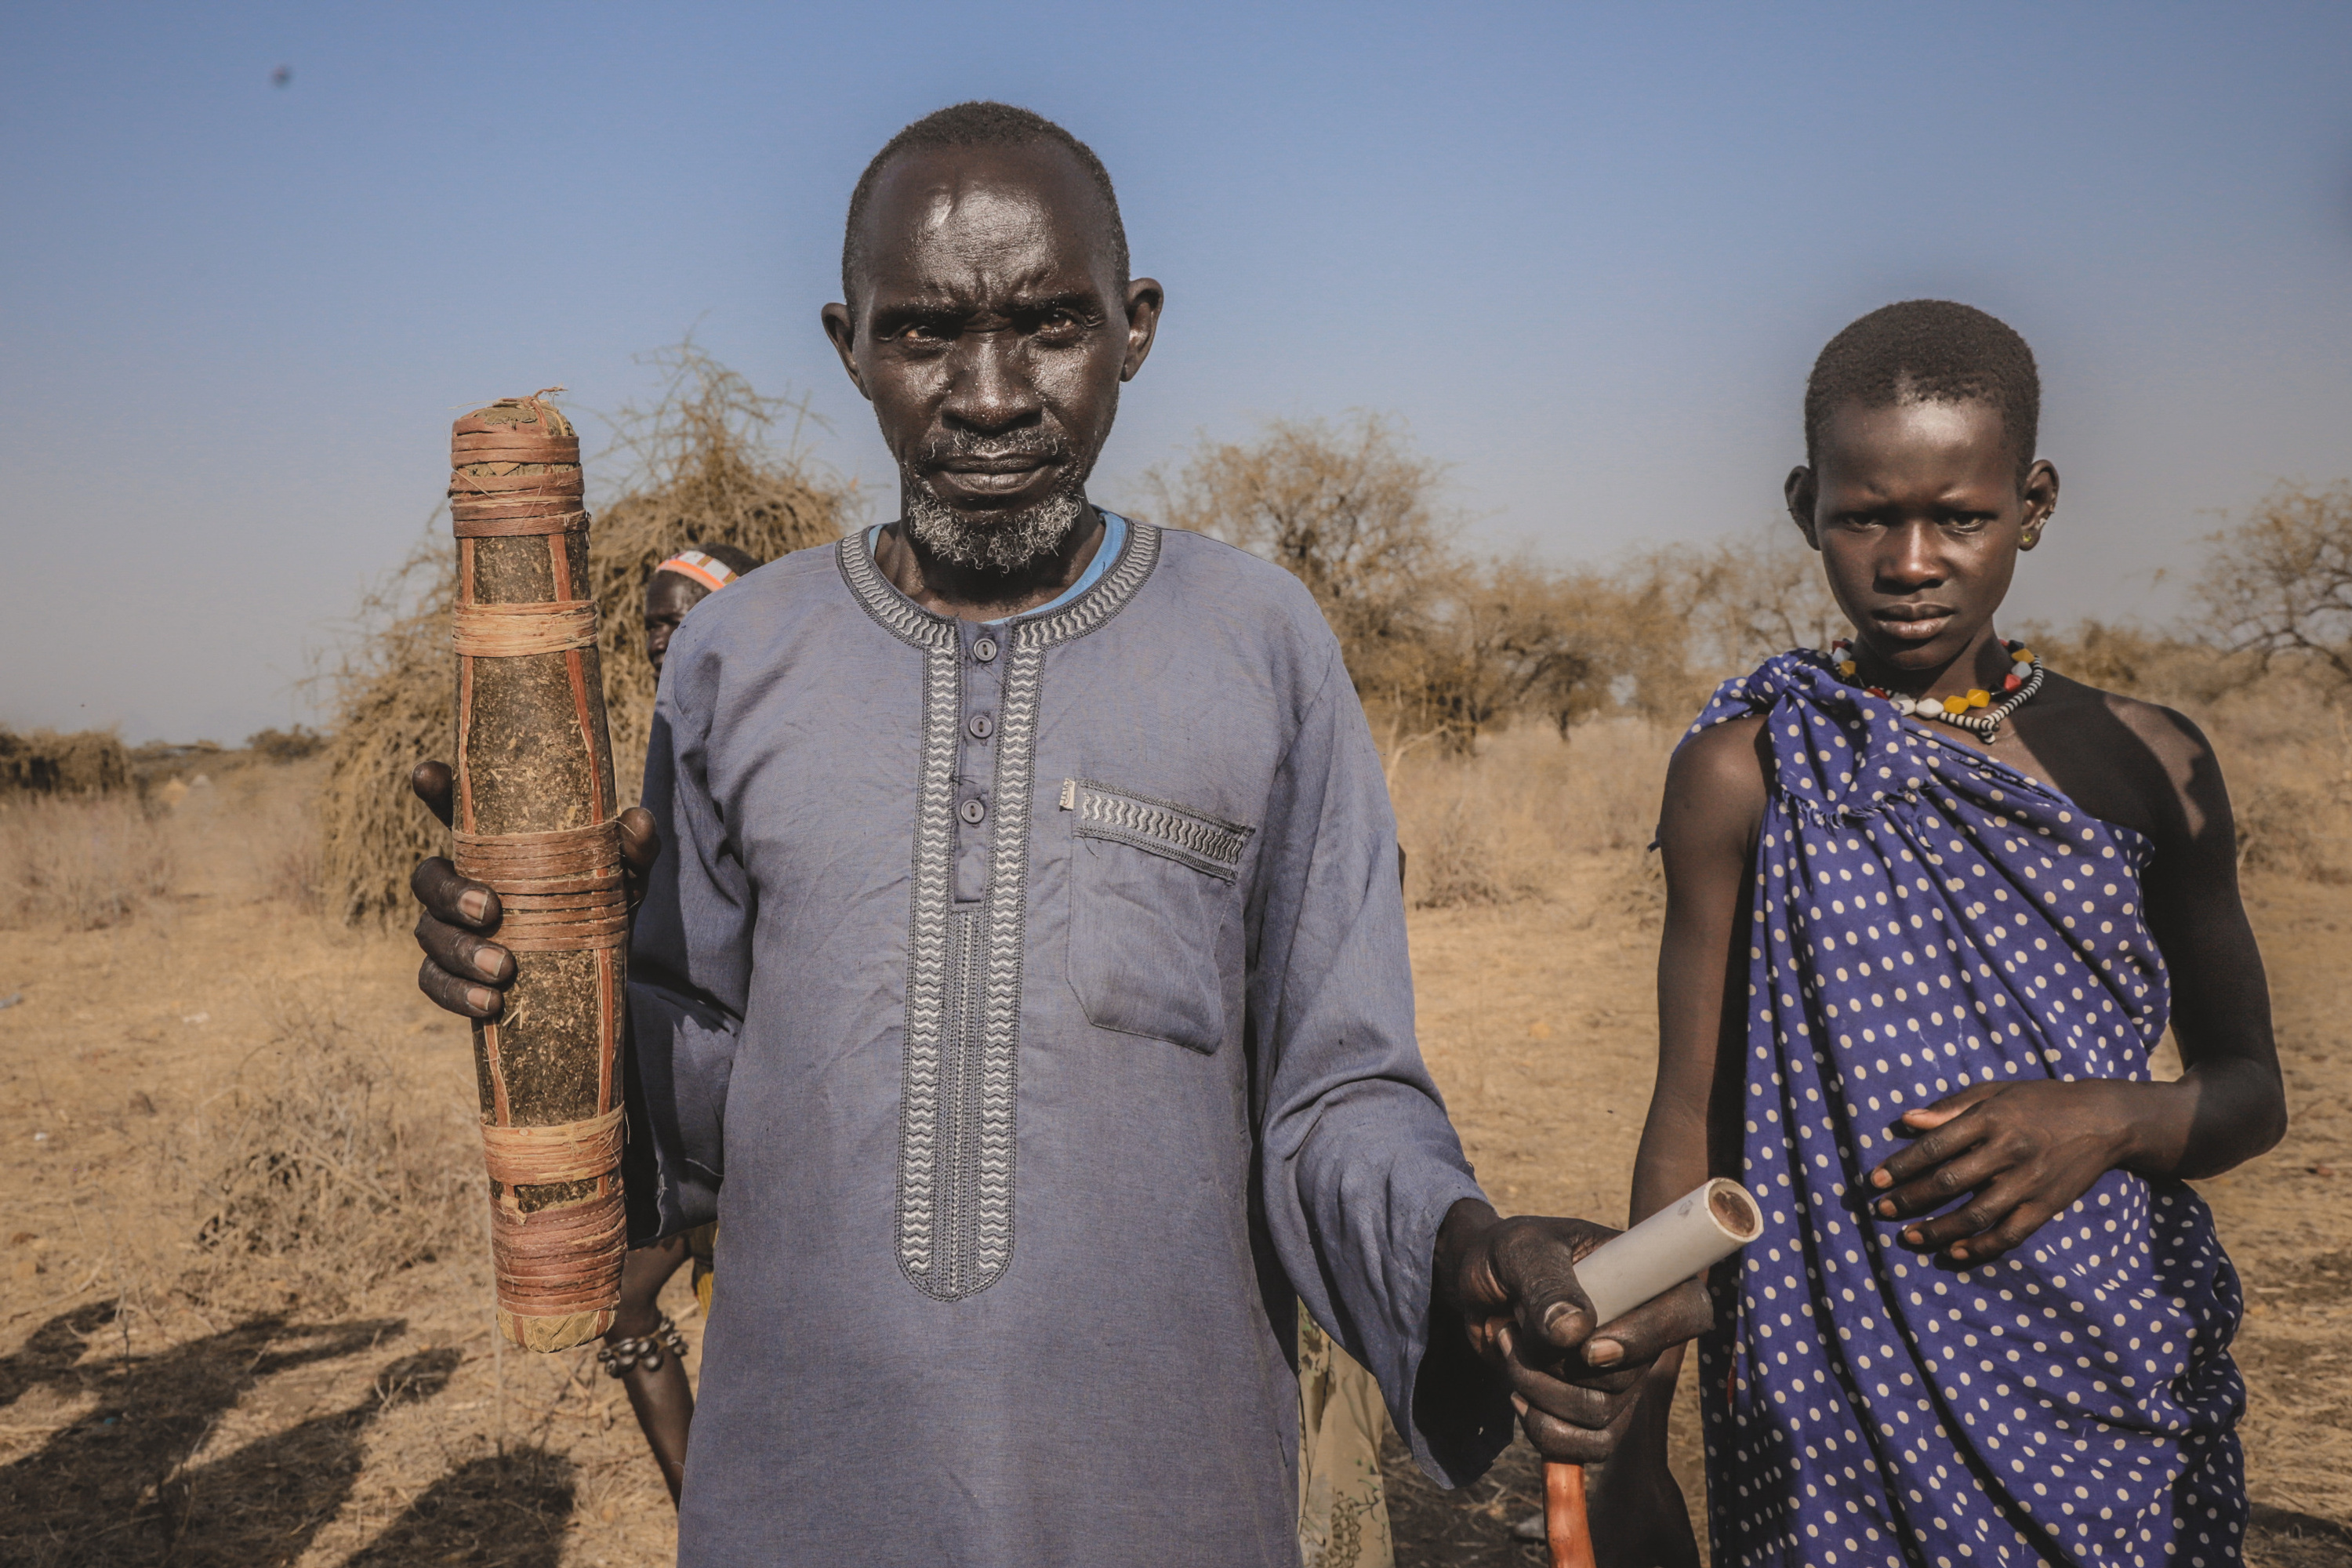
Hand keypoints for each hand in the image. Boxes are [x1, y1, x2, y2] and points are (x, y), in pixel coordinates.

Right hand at [409, 761, 658, 1018]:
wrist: (601, 977)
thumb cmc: (599, 905)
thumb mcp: (622, 877)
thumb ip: (632, 850)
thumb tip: (639, 822)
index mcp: (493, 847)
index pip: (454, 811)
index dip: (434, 789)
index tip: (427, 773)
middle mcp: (463, 882)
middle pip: (427, 878)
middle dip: (451, 893)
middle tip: (492, 910)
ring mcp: (452, 930)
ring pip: (429, 934)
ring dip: (461, 952)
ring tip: (504, 969)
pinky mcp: (453, 976)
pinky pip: (434, 983)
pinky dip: (458, 994)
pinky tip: (491, 1003)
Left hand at [1437, 1201, 1713, 1463]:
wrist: (1482, 1289)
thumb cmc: (1509, 1256)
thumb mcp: (1519, 1254)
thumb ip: (1547, 1286)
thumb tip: (1574, 1332)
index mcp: (1644, 1275)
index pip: (1686, 1310)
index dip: (1646, 1337)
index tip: (1587, 1349)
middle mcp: (1644, 1328)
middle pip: (1623, 1377)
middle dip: (1552, 1364)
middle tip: (1513, 1328)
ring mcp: (1624, 1373)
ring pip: (1599, 1414)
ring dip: (1536, 1389)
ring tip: (1508, 1346)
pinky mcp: (1599, 1408)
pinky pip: (1591, 1446)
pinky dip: (1545, 1430)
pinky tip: (1518, 1396)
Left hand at [1867, 1079, 2149, 1263]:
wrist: (2103, 1119)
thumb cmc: (2039, 1102)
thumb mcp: (1995, 1092)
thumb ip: (1950, 1107)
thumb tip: (1906, 1120)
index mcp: (1991, 1118)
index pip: (1935, 1145)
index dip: (1902, 1165)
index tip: (1875, 1180)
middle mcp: (2008, 1150)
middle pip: (1949, 1182)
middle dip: (1910, 1199)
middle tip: (1882, 1209)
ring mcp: (2029, 1181)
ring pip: (1976, 1214)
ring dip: (1938, 1229)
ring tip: (1910, 1236)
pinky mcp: (2047, 1206)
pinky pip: (2010, 1233)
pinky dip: (1981, 1247)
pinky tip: (1956, 1252)